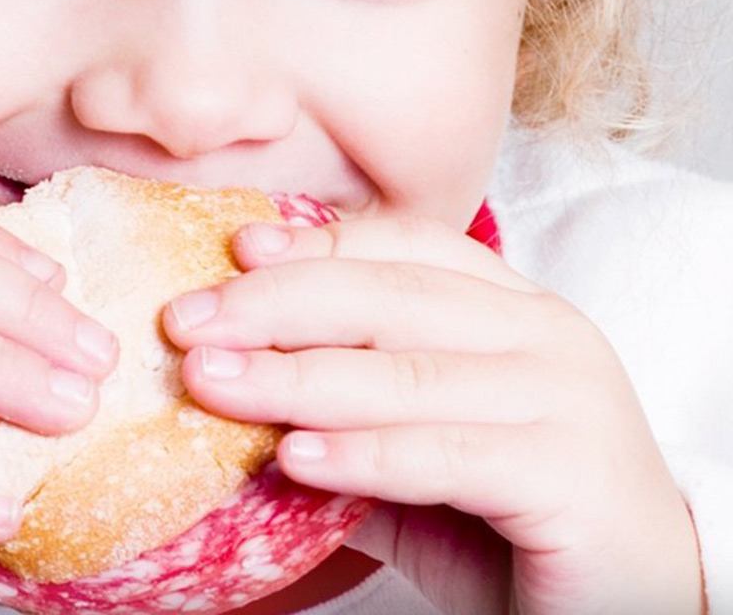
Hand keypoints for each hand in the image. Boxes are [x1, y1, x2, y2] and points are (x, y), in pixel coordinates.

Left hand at [163, 215, 702, 614]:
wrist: (635, 606)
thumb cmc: (511, 518)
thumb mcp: (415, 446)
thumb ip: (343, 406)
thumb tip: (229, 368)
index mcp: (511, 304)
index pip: (402, 247)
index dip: (315, 244)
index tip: (235, 251)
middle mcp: (545, 330)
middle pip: (388, 296)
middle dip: (275, 305)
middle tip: (187, 322)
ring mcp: (567, 396)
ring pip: (404, 371)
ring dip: (294, 377)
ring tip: (213, 381)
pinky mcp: (574, 473)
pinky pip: (443, 454)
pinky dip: (360, 453)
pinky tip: (291, 456)